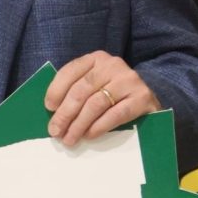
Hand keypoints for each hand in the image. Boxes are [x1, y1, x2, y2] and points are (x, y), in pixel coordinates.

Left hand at [44, 51, 160, 146]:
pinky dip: (99, 126)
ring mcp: (129, 80)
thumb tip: (52, 111)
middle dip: (65, 113)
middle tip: (55, 131)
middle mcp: (113, 64)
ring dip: (79, 124)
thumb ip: (76, 90)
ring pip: (96, 103)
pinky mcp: (142, 97)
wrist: (148, 100)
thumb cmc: (113, 95)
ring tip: (69, 139)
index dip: (57, 90)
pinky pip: (116, 114)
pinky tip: (89, 136)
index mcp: (96, 58)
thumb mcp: (94, 85)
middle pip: (81, 90)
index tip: (49, 108)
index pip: (71, 71)